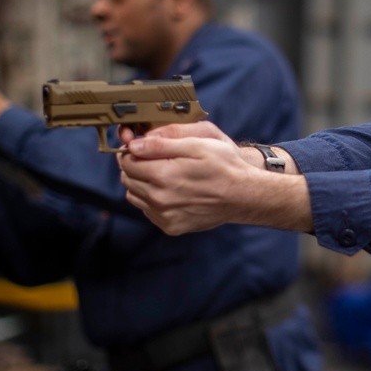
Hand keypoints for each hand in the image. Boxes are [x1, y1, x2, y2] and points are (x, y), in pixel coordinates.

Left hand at [118, 122, 313, 234]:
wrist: (243, 196)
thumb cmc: (224, 166)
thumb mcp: (197, 143)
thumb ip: (162, 143)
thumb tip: (133, 144)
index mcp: (164, 175)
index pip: (127, 161)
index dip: (132, 151)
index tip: (143, 148)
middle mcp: (160, 199)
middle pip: (127, 179)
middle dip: (136, 167)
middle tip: (155, 160)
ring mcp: (165, 215)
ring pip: (134, 196)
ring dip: (141, 184)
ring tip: (163, 176)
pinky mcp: (171, 226)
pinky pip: (148, 210)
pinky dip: (152, 200)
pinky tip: (171, 192)